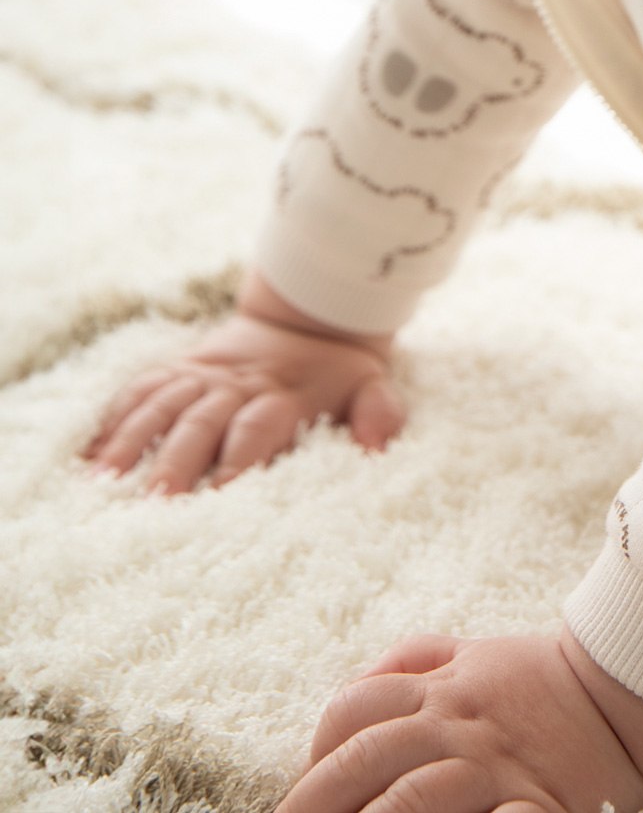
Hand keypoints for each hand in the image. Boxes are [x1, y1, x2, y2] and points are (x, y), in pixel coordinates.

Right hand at [82, 274, 402, 493]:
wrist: (309, 312)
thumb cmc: (338, 373)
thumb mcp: (373, 386)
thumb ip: (380, 414)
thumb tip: (376, 446)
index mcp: (283, 395)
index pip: (257, 428)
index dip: (239, 460)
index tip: (221, 496)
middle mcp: (236, 385)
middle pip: (200, 421)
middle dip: (176, 461)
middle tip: (153, 503)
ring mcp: (202, 375)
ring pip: (161, 404)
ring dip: (132, 441)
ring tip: (104, 482)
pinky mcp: (179, 368)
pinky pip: (140, 389)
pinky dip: (113, 419)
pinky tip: (89, 456)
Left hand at [275, 630, 642, 812]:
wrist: (634, 689)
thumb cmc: (546, 680)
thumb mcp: (477, 654)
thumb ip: (417, 661)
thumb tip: (360, 682)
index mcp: (440, 686)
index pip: (353, 710)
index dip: (314, 751)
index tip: (298, 788)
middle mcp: (456, 722)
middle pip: (365, 758)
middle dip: (313, 800)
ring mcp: (493, 765)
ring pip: (412, 796)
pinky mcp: (534, 803)